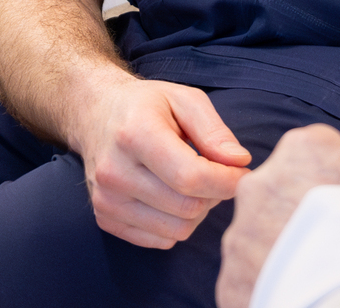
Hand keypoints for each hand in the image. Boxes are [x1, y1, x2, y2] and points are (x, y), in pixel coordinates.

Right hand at [74, 76, 253, 247]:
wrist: (96, 114)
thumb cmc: (147, 105)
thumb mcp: (186, 100)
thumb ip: (215, 131)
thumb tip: (239, 162)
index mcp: (136, 134)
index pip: (190, 177)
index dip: (226, 181)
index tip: (242, 172)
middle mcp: (115, 171)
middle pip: (187, 207)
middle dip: (215, 194)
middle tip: (218, 173)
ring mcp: (106, 199)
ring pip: (177, 230)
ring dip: (198, 211)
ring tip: (194, 183)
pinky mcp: (105, 218)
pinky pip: (160, 240)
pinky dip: (177, 224)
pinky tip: (174, 196)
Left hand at [216, 124, 339, 307]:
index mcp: (307, 148)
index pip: (312, 154)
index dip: (332, 182)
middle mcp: (264, 181)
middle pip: (278, 192)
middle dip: (298, 215)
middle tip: (330, 242)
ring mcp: (240, 229)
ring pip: (258, 236)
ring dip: (281, 251)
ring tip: (315, 274)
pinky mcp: (229, 274)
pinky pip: (248, 276)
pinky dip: (267, 284)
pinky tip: (298, 293)